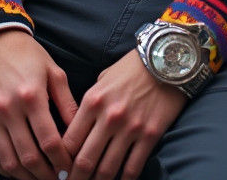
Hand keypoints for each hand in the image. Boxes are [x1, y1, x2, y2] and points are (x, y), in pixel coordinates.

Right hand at [0, 28, 77, 179]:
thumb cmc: (28, 54)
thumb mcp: (54, 71)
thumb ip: (67, 103)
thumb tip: (81, 131)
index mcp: (32, 95)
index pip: (50, 141)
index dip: (62, 161)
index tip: (71, 169)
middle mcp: (9, 109)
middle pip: (29, 157)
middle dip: (47, 175)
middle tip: (59, 179)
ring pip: (8, 162)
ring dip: (27, 177)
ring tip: (41, 178)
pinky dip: (4, 169)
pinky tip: (18, 171)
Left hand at [63, 48, 186, 179]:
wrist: (165, 59)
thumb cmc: (131, 68)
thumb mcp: (103, 79)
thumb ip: (90, 103)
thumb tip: (78, 128)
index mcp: (93, 101)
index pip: (69, 141)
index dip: (62, 160)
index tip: (61, 169)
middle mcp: (109, 117)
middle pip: (85, 160)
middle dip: (75, 178)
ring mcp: (130, 128)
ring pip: (107, 169)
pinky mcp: (150, 135)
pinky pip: (133, 167)